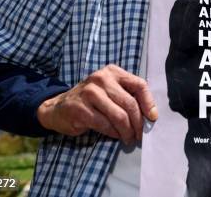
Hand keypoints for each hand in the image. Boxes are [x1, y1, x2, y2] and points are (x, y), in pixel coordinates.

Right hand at [36, 64, 157, 143]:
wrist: (58, 107)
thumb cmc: (91, 100)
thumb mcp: (110, 90)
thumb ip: (127, 95)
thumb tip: (150, 115)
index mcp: (112, 72)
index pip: (139, 85)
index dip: (149, 103)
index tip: (152, 118)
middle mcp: (101, 79)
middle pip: (130, 103)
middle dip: (138, 122)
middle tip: (140, 134)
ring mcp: (89, 93)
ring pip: (119, 116)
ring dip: (127, 131)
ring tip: (129, 138)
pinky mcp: (80, 109)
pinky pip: (105, 125)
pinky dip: (114, 133)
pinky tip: (116, 136)